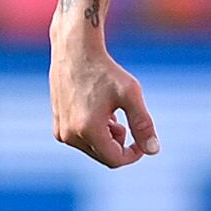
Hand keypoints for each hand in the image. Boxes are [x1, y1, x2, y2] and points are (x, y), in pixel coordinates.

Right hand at [50, 37, 159, 167]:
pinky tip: (98, 110)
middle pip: (104, 155)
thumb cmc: (105, 70)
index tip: (143, 140)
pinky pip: (81, 140)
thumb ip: (143, 124)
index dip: (133, 153)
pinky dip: (93, 131)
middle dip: (119, 143)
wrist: (75, 51)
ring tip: (110, 111)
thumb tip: (153, 150)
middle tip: (124, 118)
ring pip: (93, 148)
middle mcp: (69, 134)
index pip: (115, 159)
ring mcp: (61, 131)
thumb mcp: (130, 94)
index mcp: (87, 129)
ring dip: (107, 136)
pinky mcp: (57, 125)